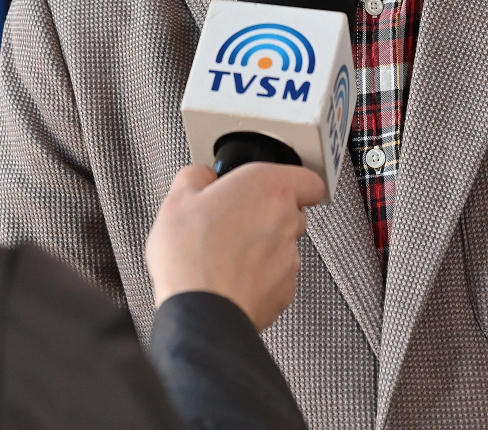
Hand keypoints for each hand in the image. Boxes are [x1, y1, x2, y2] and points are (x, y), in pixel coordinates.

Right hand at [144, 162, 324, 331]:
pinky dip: (258, 275)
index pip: (309, 179)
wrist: (199, 312)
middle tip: (234, 217)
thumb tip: (202, 177)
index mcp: (269, 189)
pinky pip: (276, 276)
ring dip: (261, 246)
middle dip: (266, 213)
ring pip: (283, 245)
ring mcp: (289, 260)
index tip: (273, 184)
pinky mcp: (283, 292)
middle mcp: (286, 222)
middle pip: (292, 211)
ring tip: (225, 252)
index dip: (294, 181)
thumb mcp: (178, 199)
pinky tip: (230, 276)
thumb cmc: (191, 257)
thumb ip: (198, 176)